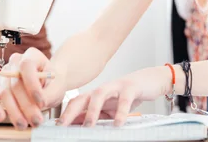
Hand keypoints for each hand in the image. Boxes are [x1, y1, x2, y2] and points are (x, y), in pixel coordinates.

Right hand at [0, 47, 66, 129]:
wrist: (48, 84)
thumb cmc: (52, 83)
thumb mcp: (57, 86)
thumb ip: (49, 93)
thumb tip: (38, 104)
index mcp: (32, 55)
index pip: (27, 66)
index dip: (33, 85)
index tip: (41, 102)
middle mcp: (15, 62)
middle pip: (16, 84)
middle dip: (26, 105)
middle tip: (36, 120)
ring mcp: (5, 74)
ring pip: (5, 93)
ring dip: (14, 111)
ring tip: (24, 124)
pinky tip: (1, 117)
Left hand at [57, 66, 171, 126]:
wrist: (151, 80)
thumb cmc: (129, 95)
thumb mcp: (111, 108)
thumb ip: (96, 115)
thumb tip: (78, 124)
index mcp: (96, 94)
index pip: (76, 103)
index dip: (65, 113)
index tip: (56, 127)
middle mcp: (103, 89)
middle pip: (82, 97)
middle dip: (71, 111)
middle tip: (63, 126)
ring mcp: (116, 86)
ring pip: (99, 94)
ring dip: (92, 110)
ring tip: (88, 125)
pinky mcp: (131, 87)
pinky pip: (124, 99)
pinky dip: (121, 111)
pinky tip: (118, 123)